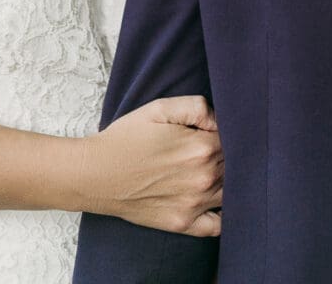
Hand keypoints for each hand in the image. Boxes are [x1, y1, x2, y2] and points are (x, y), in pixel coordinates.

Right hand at [81, 96, 222, 235]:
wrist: (95, 174)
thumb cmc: (127, 137)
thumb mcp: (160, 108)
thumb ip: (196, 106)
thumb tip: (219, 120)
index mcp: (200, 148)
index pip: (234, 138)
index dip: (227, 130)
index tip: (214, 129)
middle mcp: (203, 178)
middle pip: (236, 164)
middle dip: (231, 154)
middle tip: (212, 146)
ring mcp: (194, 205)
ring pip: (232, 191)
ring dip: (229, 179)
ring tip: (213, 168)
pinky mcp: (182, 224)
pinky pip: (218, 225)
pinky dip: (224, 214)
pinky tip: (217, 200)